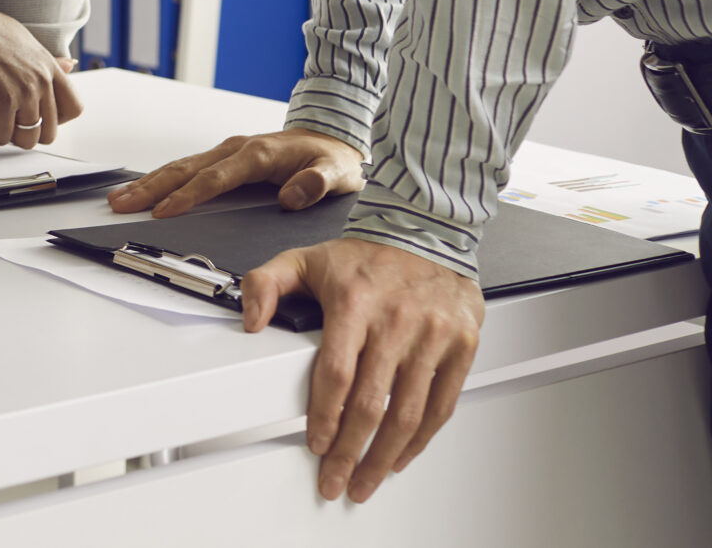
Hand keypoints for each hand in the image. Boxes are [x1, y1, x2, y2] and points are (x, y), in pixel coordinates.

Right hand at [0, 0, 80, 145]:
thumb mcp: (21, 39)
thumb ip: (46, 60)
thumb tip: (70, 64)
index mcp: (47, 65)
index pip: (74, 107)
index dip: (54, 119)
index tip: (32, 114)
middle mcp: (40, 80)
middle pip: (49, 132)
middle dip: (24, 130)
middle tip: (2, 114)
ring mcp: (23, 92)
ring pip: (25, 140)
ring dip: (3, 131)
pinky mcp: (1, 103)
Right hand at [108, 128, 365, 218]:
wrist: (331, 136)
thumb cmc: (332, 158)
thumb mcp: (337, 172)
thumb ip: (317, 183)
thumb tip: (292, 194)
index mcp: (258, 154)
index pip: (215, 178)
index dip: (188, 195)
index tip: (165, 211)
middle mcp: (236, 149)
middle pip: (184, 169)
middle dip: (151, 188)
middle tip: (122, 204)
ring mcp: (226, 152)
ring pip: (179, 167)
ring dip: (148, 183)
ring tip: (119, 199)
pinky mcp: (223, 158)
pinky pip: (186, 168)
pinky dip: (160, 179)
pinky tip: (142, 189)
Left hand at [243, 237, 483, 501]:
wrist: (428, 231)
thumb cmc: (365, 255)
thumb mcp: (304, 258)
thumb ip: (265, 285)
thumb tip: (249, 321)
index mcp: (354, 302)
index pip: (336, 373)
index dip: (325, 416)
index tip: (316, 443)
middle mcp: (395, 321)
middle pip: (370, 404)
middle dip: (350, 451)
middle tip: (336, 479)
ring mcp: (432, 336)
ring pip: (408, 413)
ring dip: (385, 456)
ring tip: (366, 479)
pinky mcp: (461, 345)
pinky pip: (442, 404)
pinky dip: (421, 438)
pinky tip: (402, 454)